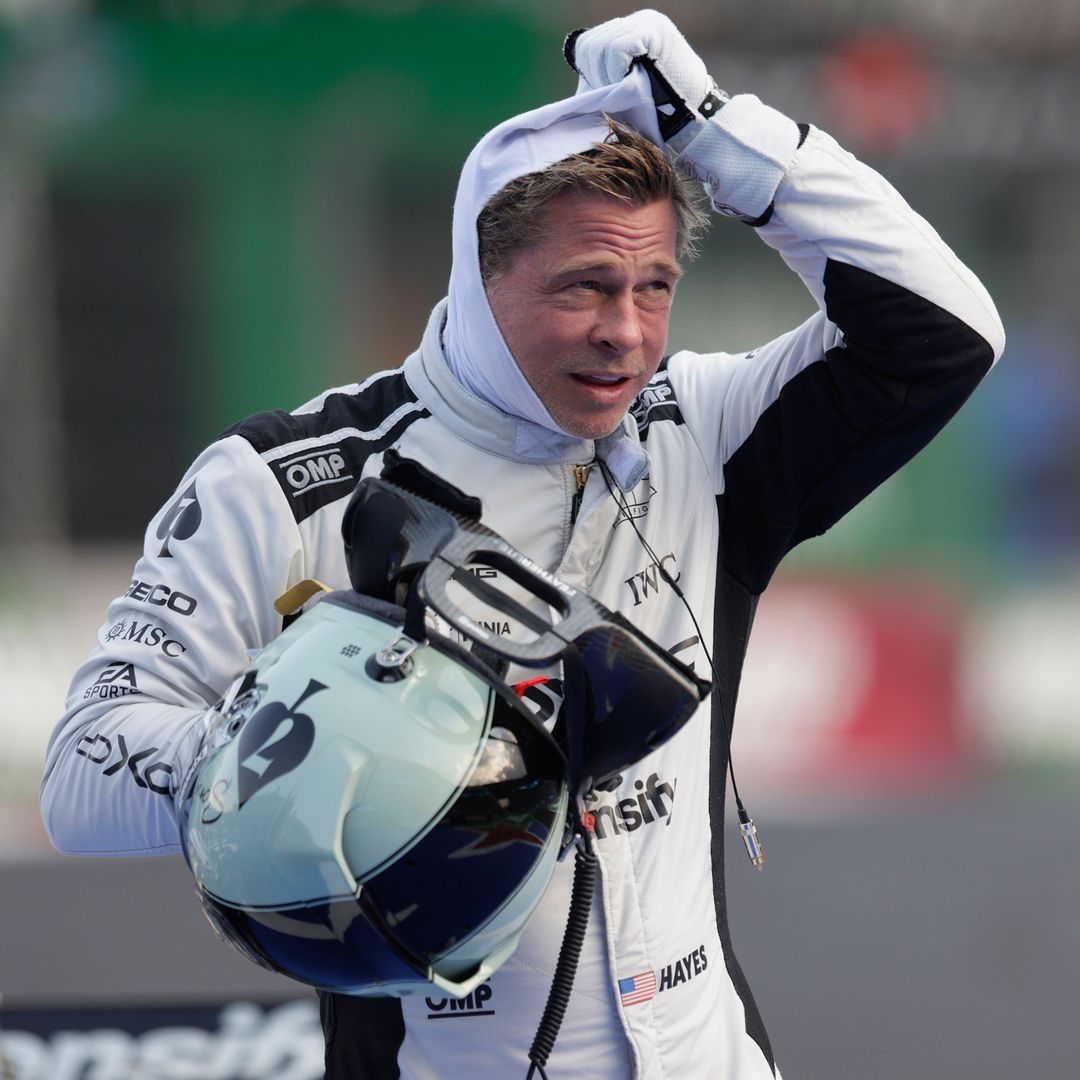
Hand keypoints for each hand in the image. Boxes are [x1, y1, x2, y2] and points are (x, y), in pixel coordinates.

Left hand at [564, 10, 725, 144]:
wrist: (694, 115)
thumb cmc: (661, 111)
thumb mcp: (631, 85)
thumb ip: (610, 74)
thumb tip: (582, 77)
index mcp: (632, 31)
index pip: (589, 44)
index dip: (589, 71)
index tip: (605, 92)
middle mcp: (638, 21)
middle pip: (590, 44)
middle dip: (595, 75)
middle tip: (614, 94)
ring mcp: (645, 23)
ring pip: (600, 47)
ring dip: (606, 76)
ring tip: (624, 90)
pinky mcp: (651, 31)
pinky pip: (615, 50)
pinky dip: (616, 72)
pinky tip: (630, 84)